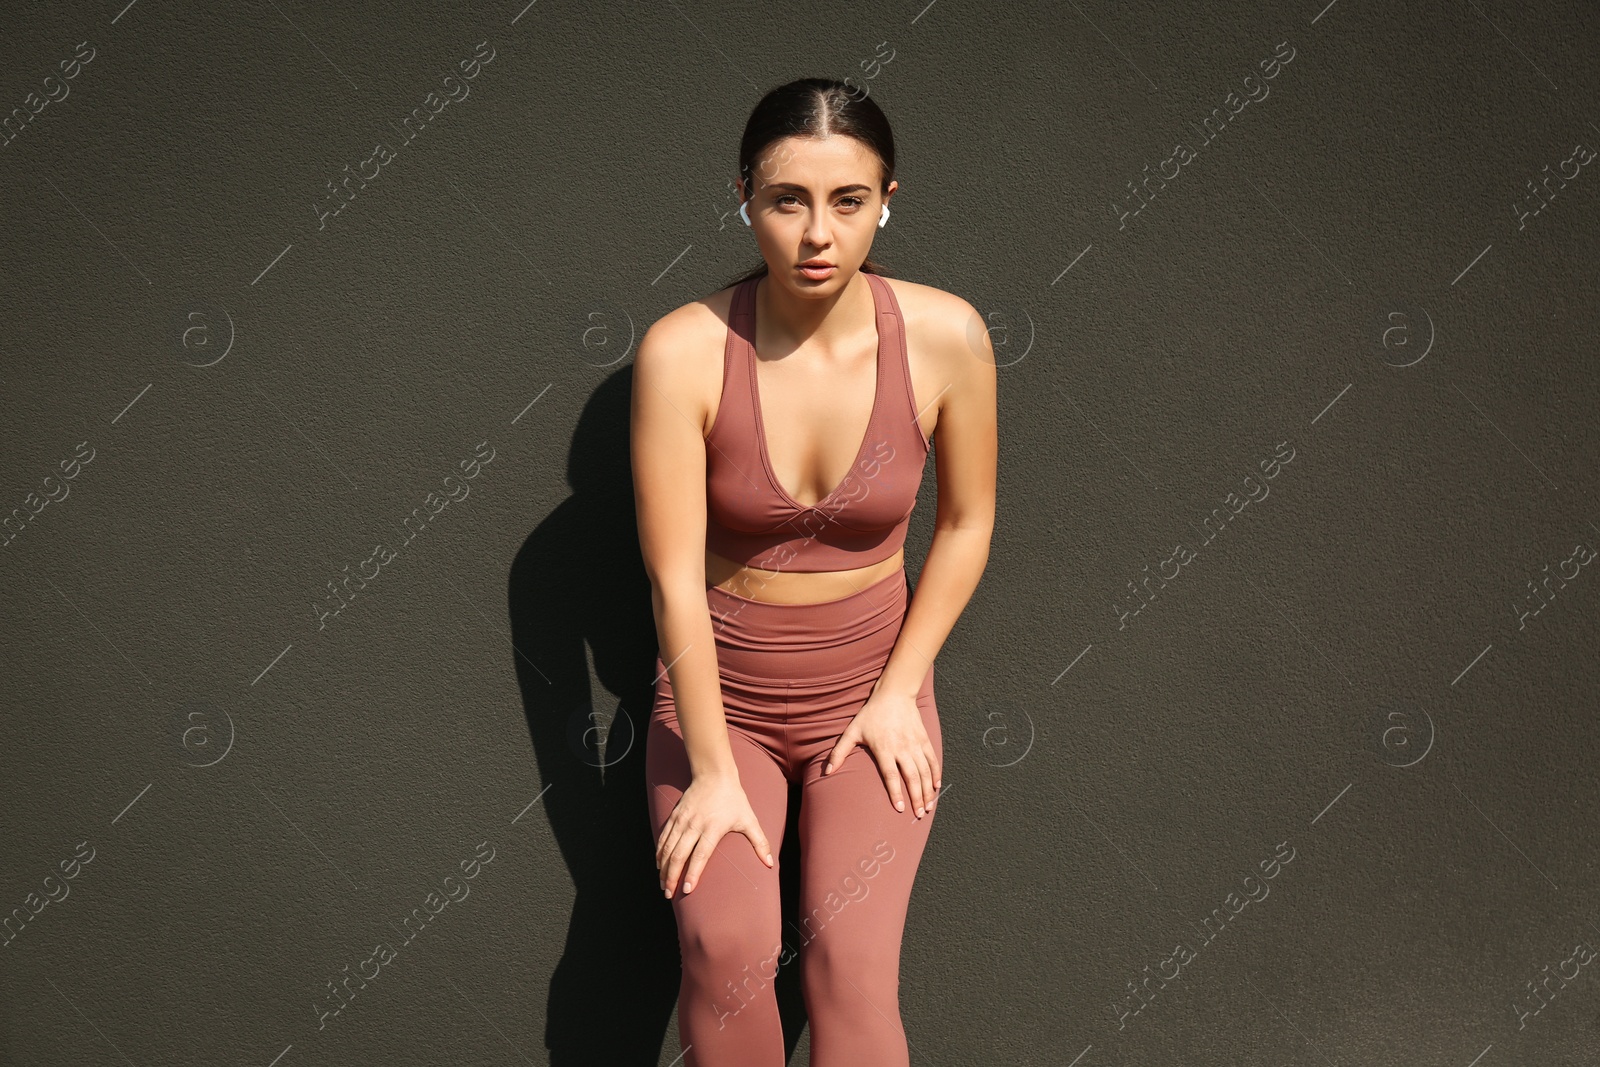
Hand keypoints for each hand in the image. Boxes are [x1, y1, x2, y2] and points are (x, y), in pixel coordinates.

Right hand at [656, 771, 774, 896]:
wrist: (714, 774)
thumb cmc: (734, 799)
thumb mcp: (749, 819)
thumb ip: (760, 842)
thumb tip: (770, 864)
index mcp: (712, 828)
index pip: (700, 855)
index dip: (692, 873)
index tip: (687, 890)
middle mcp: (694, 825)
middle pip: (678, 855)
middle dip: (672, 876)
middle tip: (668, 894)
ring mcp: (682, 820)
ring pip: (667, 848)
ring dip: (663, 868)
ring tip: (662, 885)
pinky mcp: (674, 816)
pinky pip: (663, 837)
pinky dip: (659, 853)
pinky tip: (659, 865)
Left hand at [821, 689, 941, 817]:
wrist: (894, 695)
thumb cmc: (871, 714)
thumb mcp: (852, 731)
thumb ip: (839, 752)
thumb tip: (827, 771)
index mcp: (884, 748)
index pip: (891, 775)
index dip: (896, 793)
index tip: (899, 809)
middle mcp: (902, 748)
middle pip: (912, 777)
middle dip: (916, 798)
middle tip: (918, 814)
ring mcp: (915, 744)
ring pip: (925, 771)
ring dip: (928, 791)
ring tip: (927, 807)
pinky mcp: (924, 739)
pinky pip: (932, 760)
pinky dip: (936, 774)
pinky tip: (936, 787)